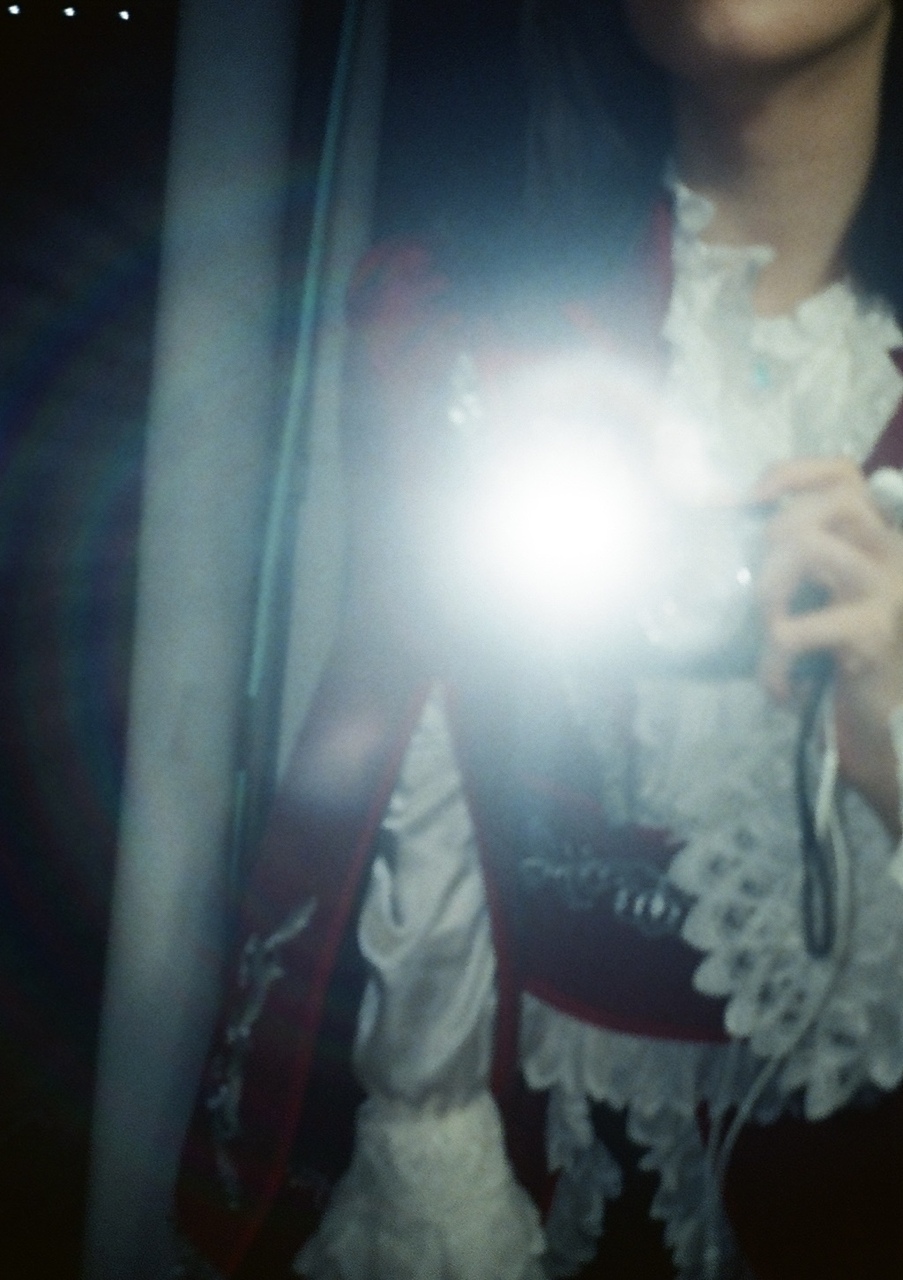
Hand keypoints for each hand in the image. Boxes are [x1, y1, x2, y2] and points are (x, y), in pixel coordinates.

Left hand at [754, 457, 902, 834]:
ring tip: (771, 634)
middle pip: (823, 501)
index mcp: (877, 540)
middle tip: (765, 593)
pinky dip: (772, 662)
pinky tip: (780, 689)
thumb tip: (727, 524)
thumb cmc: (845, 665)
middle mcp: (892, 554)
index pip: (842, 473)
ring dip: (769, 591)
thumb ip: (795, 563)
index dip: (791, 473)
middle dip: (773, 537)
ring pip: (807, 545)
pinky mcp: (872, 633)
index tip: (748, 501)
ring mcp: (887, 590)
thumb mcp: (821, 601)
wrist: (893, 728)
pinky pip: (793, 628)